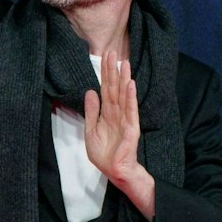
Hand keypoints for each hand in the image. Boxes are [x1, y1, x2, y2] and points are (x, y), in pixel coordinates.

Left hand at [83, 56, 146, 193]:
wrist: (114, 170)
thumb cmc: (104, 153)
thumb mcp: (91, 130)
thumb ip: (92, 111)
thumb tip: (90, 91)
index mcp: (107, 112)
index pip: (106, 88)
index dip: (105, 73)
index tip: (105, 57)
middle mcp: (116, 112)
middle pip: (114, 87)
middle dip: (113, 70)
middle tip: (112, 51)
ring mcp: (125, 119)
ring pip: (123, 95)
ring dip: (123, 79)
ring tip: (124, 63)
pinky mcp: (131, 127)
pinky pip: (130, 110)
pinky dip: (130, 97)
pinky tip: (130, 84)